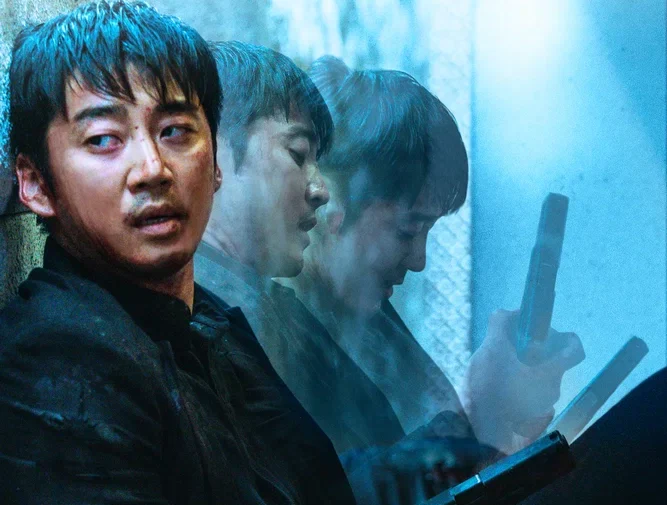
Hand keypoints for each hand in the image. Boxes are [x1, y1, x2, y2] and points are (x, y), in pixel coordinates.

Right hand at [462, 309, 584, 452]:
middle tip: (507, 344)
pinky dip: (513, 384)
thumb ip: (500, 325)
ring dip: (520, 366)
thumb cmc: (489, 389)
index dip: (563, 336)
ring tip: (494, 366)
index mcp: (550, 372)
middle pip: (551, 360)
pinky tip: (493, 385)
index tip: (542, 331)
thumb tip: (506, 312)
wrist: (477, 432)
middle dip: (530, 348)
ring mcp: (540, 406)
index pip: (574, 348)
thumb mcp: (491, 349)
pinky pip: (526, 393)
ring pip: (536, 376)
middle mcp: (552, 390)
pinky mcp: (527, 418)